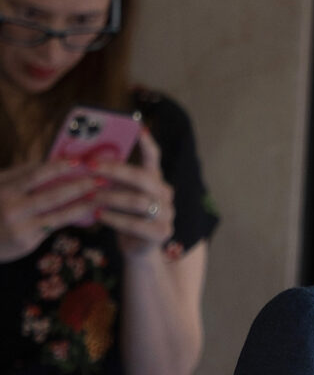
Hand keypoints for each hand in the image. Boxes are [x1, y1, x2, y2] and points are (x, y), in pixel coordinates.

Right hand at [0, 155, 99, 263]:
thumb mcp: (0, 186)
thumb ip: (21, 175)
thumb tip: (50, 162)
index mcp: (4, 187)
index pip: (36, 173)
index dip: (59, 167)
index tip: (79, 161)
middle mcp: (12, 205)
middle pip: (52, 193)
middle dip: (79, 186)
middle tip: (100, 179)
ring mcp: (21, 224)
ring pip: (58, 212)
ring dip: (82, 203)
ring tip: (100, 196)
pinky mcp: (28, 240)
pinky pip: (55, 225)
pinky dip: (73, 216)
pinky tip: (87, 211)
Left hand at [89, 125, 175, 256]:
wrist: (138, 249)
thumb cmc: (124, 216)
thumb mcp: (119, 194)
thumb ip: (111, 180)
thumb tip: (85, 160)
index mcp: (155, 180)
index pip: (154, 157)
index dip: (147, 142)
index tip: (138, 126)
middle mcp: (165, 194)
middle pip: (142, 177)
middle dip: (114, 170)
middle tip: (90, 166)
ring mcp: (166, 213)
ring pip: (137, 200)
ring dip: (109, 197)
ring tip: (90, 196)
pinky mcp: (161, 232)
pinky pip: (135, 223)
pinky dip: (114, 218)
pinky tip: (98, 215)